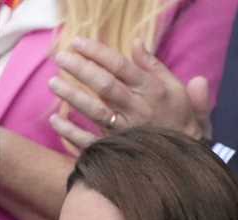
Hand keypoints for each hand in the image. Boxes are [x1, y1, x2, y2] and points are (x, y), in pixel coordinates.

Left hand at [48, 38, 210, 149]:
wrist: (185, 159)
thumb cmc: (180, 119)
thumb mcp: (176, 88)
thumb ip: (154, 66)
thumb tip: (136, 42)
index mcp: (152, 91)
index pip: (121, 66)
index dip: (98, 53)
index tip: (77, 43)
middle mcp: (138, 110)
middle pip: (105, 86)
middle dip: (81, 69)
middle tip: (59, 57)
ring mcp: (126, 132)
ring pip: (96, 111)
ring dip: (72, 97)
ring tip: (53, 82)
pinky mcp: (117, 151)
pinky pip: (90, 142)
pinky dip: (71, 132)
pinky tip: (54, 121)